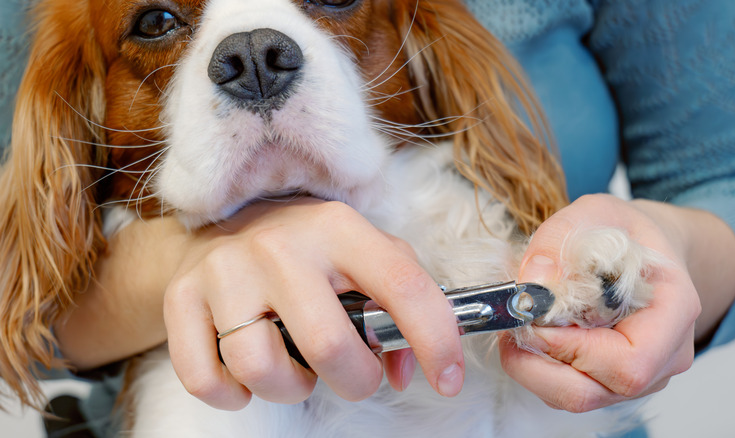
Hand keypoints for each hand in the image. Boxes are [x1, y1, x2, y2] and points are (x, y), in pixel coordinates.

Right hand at [164, 198, 464, 409]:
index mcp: (339, 229)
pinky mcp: (182, 298)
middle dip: (354, 381)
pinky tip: (247, 374)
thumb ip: (397, 302)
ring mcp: (225, 271)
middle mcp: (281, 246)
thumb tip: (403, 371)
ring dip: (292, 387)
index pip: (401, 286)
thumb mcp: (361, 254)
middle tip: (353, 374)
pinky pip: (206, 381)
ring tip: (295, 364)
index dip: (435, 340)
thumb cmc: (308, 248)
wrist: (223, 225)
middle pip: (329, 346)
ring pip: (262, 370)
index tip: (447, 379)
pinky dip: (234, 395)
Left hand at [498, 194, 734, 411]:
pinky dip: (539, 369)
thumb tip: (532, 281)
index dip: (572, 349)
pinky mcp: (612, 380)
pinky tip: (532, 335)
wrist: (643, 246)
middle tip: (511, 327)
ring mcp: (642, 375)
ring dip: (533, 368)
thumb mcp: (593, 212)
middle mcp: (665, 355)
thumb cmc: (625, 232)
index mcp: (673, 311)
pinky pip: (569, 390)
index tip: (533, 318)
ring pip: (578, 397)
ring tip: (517, 328)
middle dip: (539, 365)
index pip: (629, 362)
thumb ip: (559, 238)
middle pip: (597, 391)